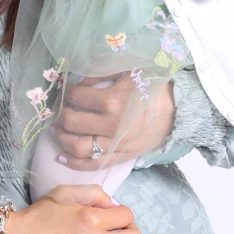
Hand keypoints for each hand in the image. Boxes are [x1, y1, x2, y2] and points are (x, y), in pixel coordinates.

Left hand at [51, 69, 174, 167]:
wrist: (177, 109)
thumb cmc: (152, 86)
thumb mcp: (127, 69)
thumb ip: (99, 71)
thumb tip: (76, 79)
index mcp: (113, 100)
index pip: (75, 97)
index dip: (66, 92)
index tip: (64, 90)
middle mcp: (112, 125)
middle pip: (72, 123)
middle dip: (60, 116)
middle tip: (58, 111)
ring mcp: (117, 144)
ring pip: (78, 147)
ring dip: (62, 140)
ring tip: (56, 132)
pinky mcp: (122, 156)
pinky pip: (94, 164)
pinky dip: (75, 163)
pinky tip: (62, 157)